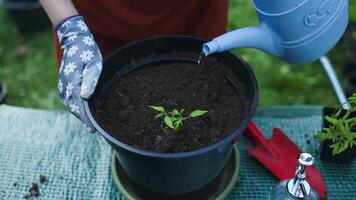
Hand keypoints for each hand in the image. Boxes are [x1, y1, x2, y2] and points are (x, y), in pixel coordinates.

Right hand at [56, 16, 101, 131]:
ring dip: (79, 114)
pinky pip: (69, 100)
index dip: (86, 119)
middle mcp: (65, 87)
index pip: (79, 106)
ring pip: (71, 105)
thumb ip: (90, 80)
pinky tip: (84, 112)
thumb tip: (85, 97)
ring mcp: (62, 86)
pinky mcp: (63, 85)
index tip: (92, 129)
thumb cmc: (88, 52)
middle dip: (83, 119)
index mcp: (73, 83)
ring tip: (90, 124)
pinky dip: (76, 108)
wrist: (75, 41)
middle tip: (94, 129)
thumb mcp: (94, 64)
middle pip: (74, 108)